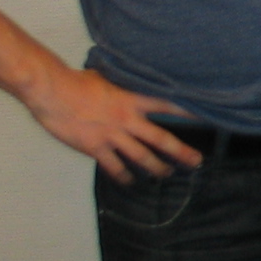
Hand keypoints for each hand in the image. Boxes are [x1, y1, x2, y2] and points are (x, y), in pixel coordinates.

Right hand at [25, 61, 201, 183]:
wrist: (53, 92)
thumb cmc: (78, 82)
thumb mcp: (109, 78)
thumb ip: (125, 86)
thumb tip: (135, 81)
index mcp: (132, 99)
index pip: (168, 105)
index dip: (189, 112)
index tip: (208, 117)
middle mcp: (127, 119)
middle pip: (161, 139)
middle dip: (181, 152)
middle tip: (196, 161)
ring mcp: (112, 135)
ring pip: (141, 157)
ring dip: (155, 168)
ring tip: (166, 174)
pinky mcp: (95, 147)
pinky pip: (114, 166)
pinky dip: (123, 176)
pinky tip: (130, 182)